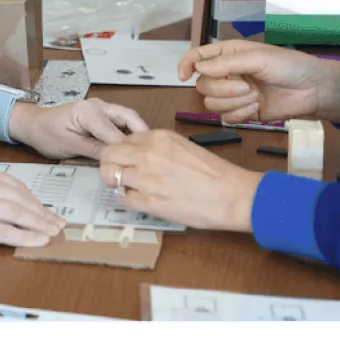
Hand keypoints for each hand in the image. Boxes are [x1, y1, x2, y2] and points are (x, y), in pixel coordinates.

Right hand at [0, 161, 65, 247]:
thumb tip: (5, 198)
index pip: (16, 184)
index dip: (34, 199)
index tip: (45, 209)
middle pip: (22, 199)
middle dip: (43, 213)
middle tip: (57, 222)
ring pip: (18, 214)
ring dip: (39, 225)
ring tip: (53, 232)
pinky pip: (4, 231)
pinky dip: (24, 236)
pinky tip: (38, 240)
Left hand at [9, 98, 147, 160]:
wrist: (33, 124)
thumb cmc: (46, 134)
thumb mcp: (68, 146)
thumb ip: (94, 151)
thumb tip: (115, 160)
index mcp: (90, 111)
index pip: (115, 132)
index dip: (127, 149)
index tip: (138, 165)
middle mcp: (100, 106)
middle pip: (130, 118)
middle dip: (143, 135)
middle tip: (153, 155)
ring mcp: (102, 109)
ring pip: (128, 120)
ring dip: (138, 135)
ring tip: (147, 154)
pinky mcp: (102, 116)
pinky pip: (121, 124)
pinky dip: (129, 135)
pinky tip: (134, 150)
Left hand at [98, 129, 263, 232]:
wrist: (231, 195)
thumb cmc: (215, 174)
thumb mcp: (184, 148)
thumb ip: (159, 149)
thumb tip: (141, 156)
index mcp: (158, 138)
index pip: (123, 140)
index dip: (122, 153)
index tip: (126, 161)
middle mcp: (148, 154)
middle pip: (108, 156)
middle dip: (109, 166)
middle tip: (118, 175)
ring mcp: (145, 178)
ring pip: (110, 177)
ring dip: (117, 184)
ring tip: (132, 189)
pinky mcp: (148, 201)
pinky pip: (123, 199)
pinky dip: (128, 200)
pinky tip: (142, 200)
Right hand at [177, 40, 339, 125]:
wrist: (312, 90)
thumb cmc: (290, 66)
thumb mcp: (257, 58)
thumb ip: (226, 63)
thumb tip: (198, 67)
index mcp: (228, 54)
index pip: (197, 57)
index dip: (186, 65)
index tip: (183, 76)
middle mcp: (227, 74)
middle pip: (203, 86)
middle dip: (223, 90)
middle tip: (246, 87)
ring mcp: (234, 94)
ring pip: (212, 104)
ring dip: (233, 103)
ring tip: (255, 98)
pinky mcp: (242, 112)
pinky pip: (225, 118)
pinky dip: (239, 115)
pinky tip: (255, 109)